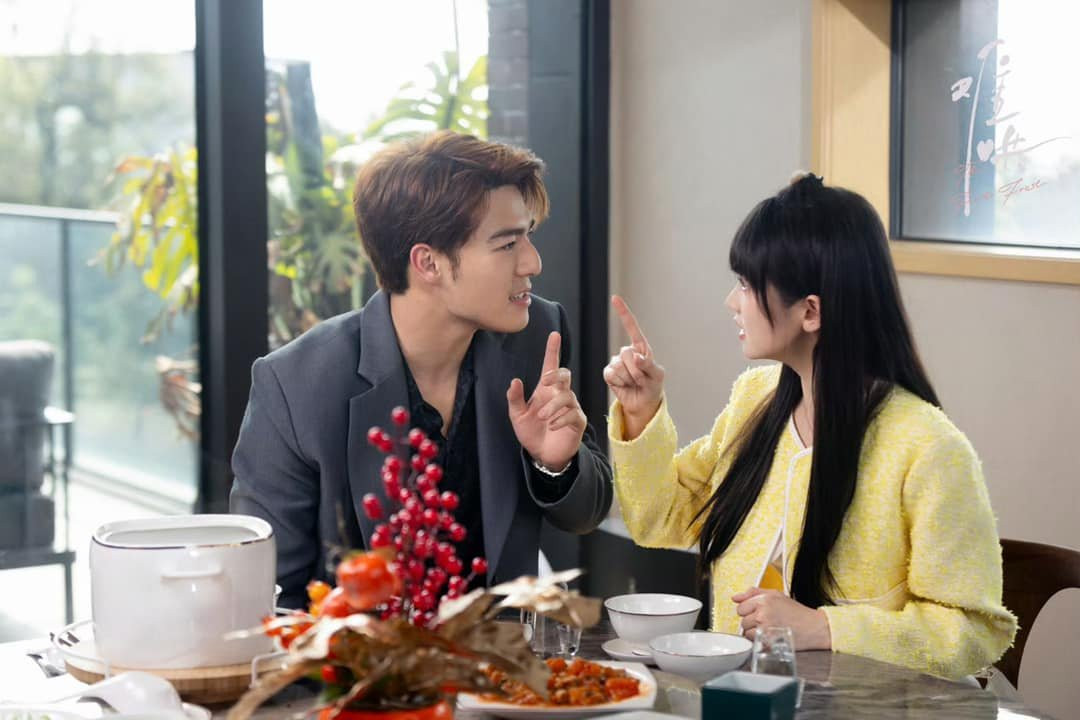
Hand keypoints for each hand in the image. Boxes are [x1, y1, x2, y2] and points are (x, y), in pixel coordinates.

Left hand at [507, 331, 586, 470]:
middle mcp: (560, 395)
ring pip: (567, 397)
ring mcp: (571, 408)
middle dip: (556, 375)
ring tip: (542, 418)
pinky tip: (551, 426)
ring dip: (552, 406)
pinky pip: (573, 414)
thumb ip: (515, 399)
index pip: (551, 366)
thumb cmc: (531, 432)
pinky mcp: (578, 422)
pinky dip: (560, 419)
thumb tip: (515, 381)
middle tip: (544, 383)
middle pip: (565, 374)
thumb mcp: (517, 416)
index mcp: (545, 390)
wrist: (542, 455)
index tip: (554, 335)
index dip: (553, 350)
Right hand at [604, 295, 664, 438]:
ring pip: (619, 365)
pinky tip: (624, 385)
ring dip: (629, 378)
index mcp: (641, 348)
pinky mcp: (609, 373)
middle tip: (641, 379)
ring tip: (634, 383)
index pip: (631, 327)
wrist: (643, 403)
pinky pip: (611, 374)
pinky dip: (620, 382)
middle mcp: (627, 353)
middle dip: (636, 369)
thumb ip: (648, 365)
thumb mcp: (657, 376)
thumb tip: (636, 357)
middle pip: (626, 353)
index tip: (614, 298)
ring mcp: (617, 362)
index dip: (623, 312)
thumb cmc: (653, 387)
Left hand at [732, 588, 831, 650]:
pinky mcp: (768, 640)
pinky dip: (760, 641)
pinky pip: (754, 642)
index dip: (748, 611)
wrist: (814, 627)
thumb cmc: (796, 611)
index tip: (758, 613)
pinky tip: (771, 636)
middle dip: (752, 622)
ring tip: (770, 629)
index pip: (740, 608)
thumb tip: (735, 598)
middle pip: (743, 621)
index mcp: (763, 600)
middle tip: (767, 621)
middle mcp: (762, 613)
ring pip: (747, 632)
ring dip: (755, 632)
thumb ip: (753, 593)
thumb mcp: (776, 595)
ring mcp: (765, 627)